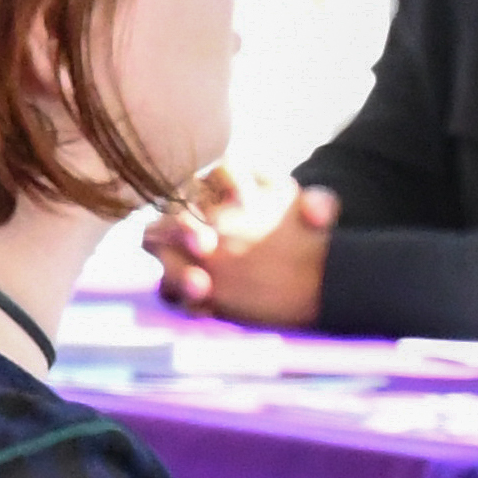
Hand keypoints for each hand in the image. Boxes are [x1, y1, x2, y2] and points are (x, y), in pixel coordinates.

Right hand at [150, 167, 333, 326]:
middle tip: (207, 247)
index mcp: (226, 178)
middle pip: (175, 205)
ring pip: (156, 242)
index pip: (219, 167)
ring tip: (203, 290)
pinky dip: (183, 297)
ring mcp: (179, 240)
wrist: (292, 264)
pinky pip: (167, 284)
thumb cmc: (294, 226)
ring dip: (176, 268)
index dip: (227, 180)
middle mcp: (194, 204)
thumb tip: (316, 212)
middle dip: (185, 225)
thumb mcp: (313, 214)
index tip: (246, 202)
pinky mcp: (180, 274)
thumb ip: (321, 205)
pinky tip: (207, 310)